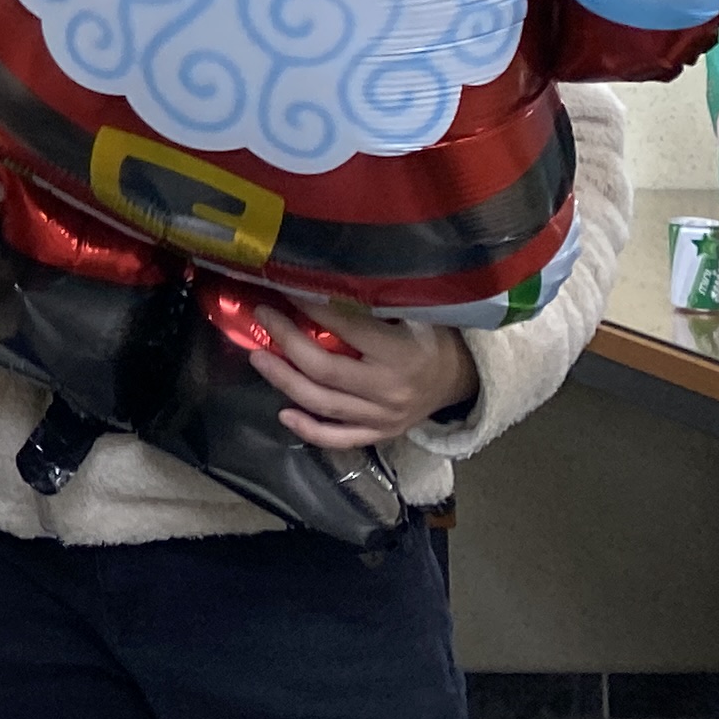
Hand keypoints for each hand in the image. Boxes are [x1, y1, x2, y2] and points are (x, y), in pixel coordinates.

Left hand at [260, 300, 475, 449]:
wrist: (459, 379)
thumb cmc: (432, 337)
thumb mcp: (414, 313)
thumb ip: (375, 303)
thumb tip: (322, 280)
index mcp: (401, 353)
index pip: (347, 329)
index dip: (312, 308)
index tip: (285, 290)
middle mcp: (389, 390)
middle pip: (325, 370)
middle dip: (287, 342)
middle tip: (263, 317)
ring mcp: (383, 418)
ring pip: (324, 405)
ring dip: (284, 381)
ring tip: (259, 357)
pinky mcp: (379, 435)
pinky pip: (339, 438)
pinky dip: (309, 430)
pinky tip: (284, 414)